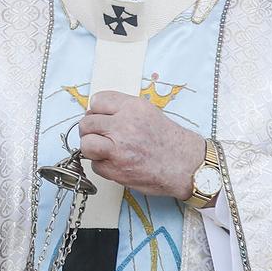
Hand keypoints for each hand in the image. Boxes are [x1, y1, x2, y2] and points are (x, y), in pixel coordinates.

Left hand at [77, 90, 206, 198]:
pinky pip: (95, 165)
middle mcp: (123, 126)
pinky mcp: (116, 170)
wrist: (185, 165)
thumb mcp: (148, 112)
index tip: (100, 117)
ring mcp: (118, 149)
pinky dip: (102, 165)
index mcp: (132, 108)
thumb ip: (123, 109)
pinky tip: (116, 163)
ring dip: (91, 147)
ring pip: (86, 144)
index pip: (97, 101)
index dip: (96, 110)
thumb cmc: (169, 140)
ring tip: (103, 149)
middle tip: (100, 135)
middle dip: (91, 130)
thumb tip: (97, 112)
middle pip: (86, 123)